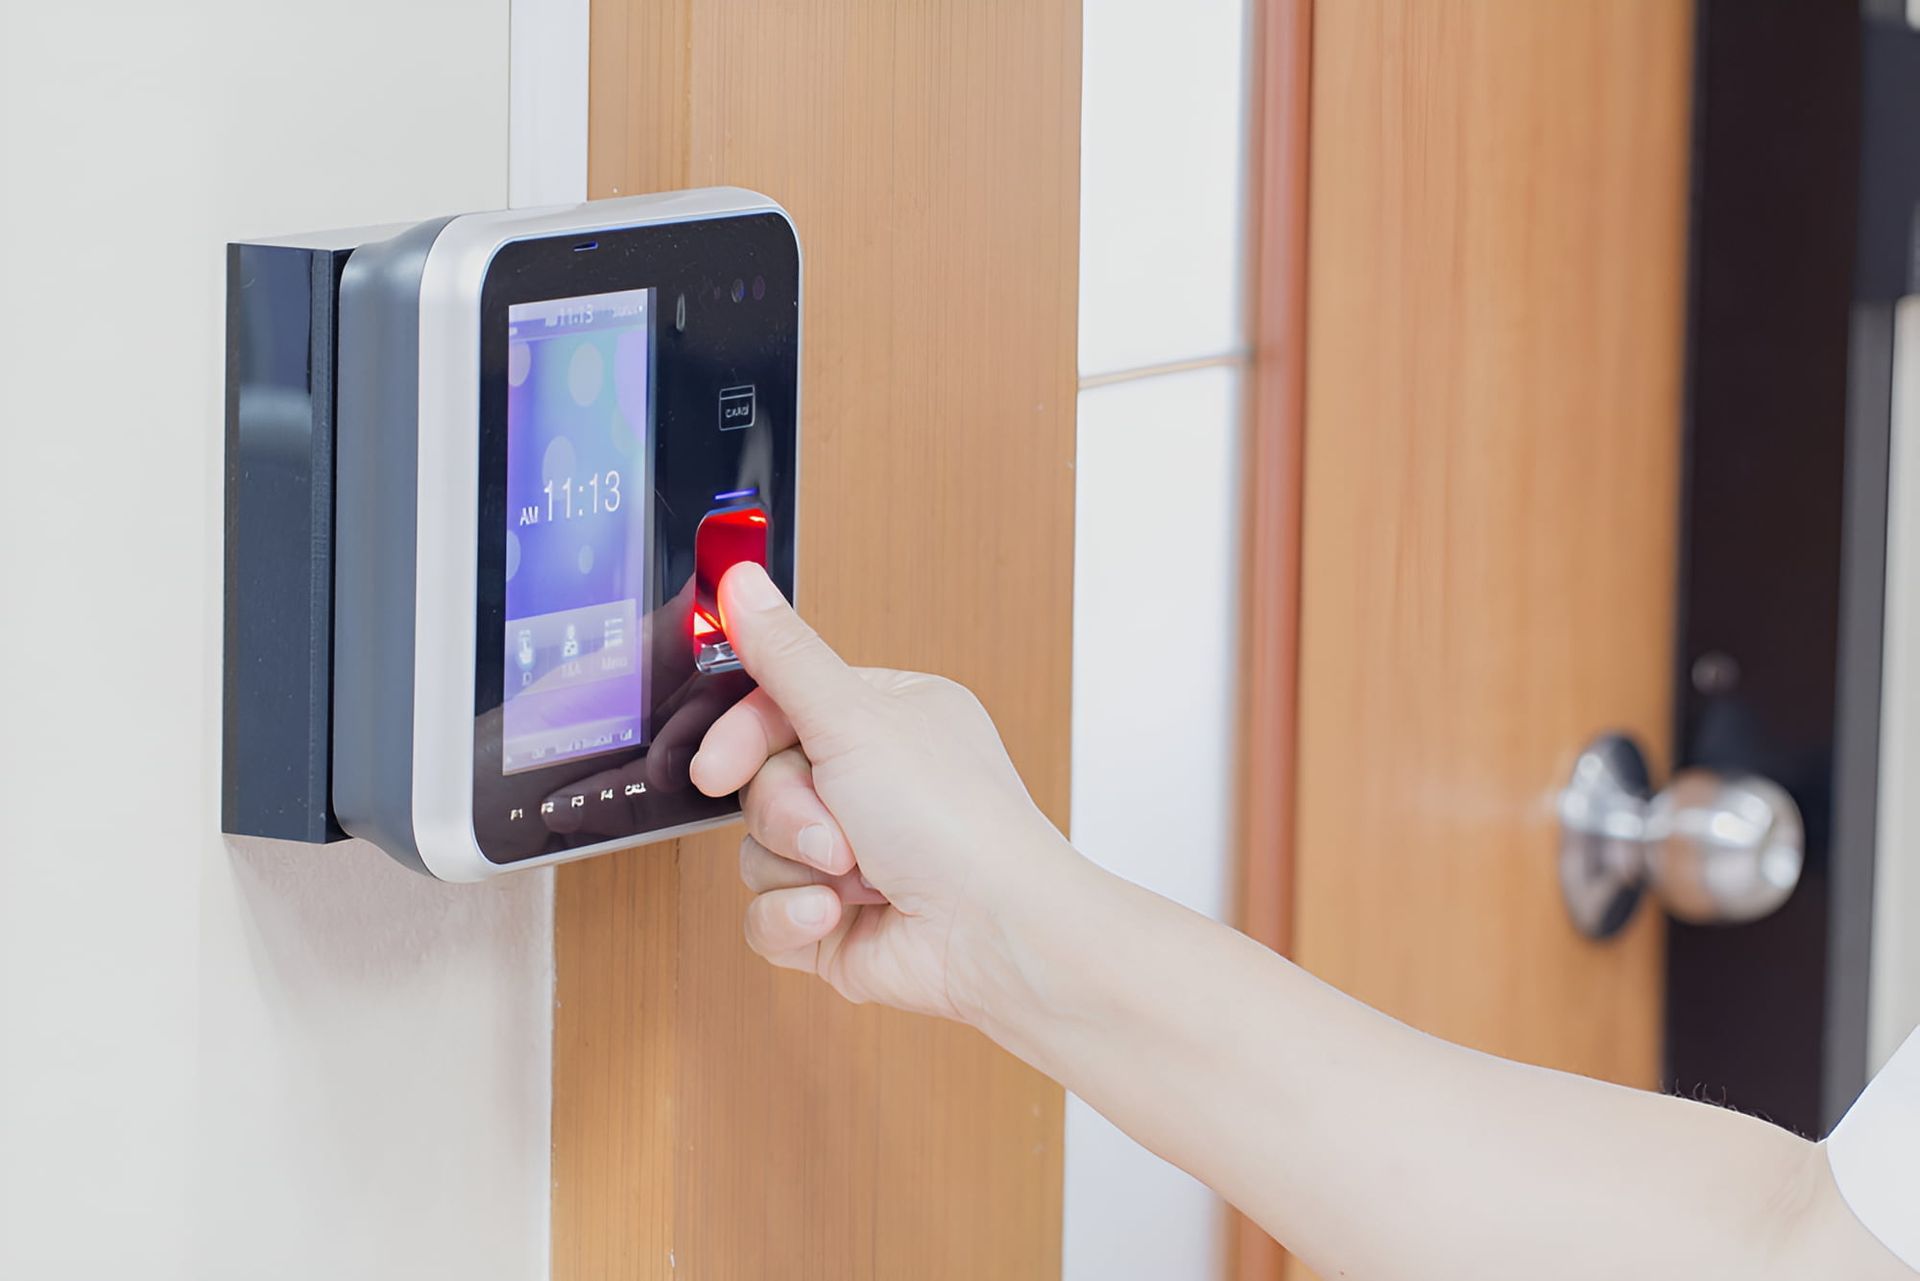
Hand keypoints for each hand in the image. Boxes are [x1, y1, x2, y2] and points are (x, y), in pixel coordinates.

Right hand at [690, 562, 1074, 1023]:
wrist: (991, 936)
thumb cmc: (957, 825)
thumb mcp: (857, 720)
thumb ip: (785, 656)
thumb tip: (741, 582)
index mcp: (887, 720)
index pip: (778, 708)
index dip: (741, 739)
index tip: (716, 766)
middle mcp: (871, 783)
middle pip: (762, 783)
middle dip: (790, 813)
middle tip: (835, 829)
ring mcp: (852, 856)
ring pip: (756, 851)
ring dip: (798, 867)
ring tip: (856, 876)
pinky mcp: (833, 921)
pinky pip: (765, 914)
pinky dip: (794, 917)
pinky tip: (835, 916)